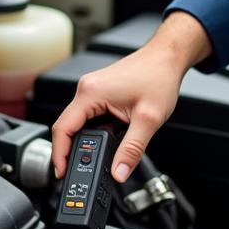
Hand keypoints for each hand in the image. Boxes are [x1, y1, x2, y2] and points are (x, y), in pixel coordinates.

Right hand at [51, 11, 211, 181]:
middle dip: (72, 150)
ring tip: (97, 156)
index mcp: (91, 92)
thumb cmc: (159, 76)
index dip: (59, 154)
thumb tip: (119, 172)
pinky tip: (107, 139)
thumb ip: (132, 149)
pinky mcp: (100, 91)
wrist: (168, 57)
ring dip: (86, 140)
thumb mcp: (148, 119)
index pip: (63, 128)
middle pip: (68, 126)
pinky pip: (89, 116)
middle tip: (78, 171)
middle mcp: (87, 88)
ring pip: (79, 122)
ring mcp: (93, 89)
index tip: (61, 172)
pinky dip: (95, 130)